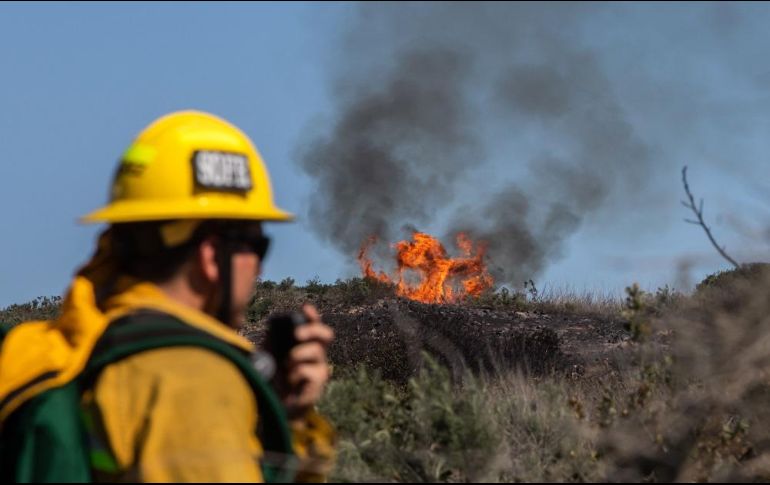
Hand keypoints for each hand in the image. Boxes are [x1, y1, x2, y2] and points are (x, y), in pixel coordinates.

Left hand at [277, 304, 333, 419]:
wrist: (277, 406)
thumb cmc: (274, 379)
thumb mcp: (269, 356)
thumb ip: (272, 342)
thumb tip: (272, 326)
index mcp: (306, 344)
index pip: (314, 325)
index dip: (312, 315)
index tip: (305, 308)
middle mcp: (317, 354)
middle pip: (327, 334)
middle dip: (313, 330)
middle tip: (297, 335)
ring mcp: (320, 368)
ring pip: (317, 351)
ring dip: (298, 355)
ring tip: (286, 364)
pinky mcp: (318, 382)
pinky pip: (308, 370)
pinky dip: (296, 373)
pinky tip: (290, 381)